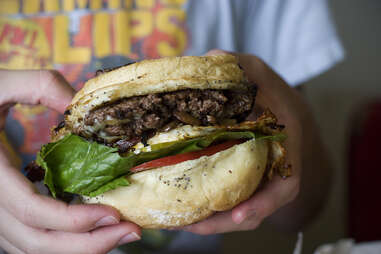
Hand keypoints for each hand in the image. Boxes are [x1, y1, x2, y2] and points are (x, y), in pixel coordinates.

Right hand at [0, 70, 140, 253]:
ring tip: (117, 234)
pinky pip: (26, 240)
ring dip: (77, 248)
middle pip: (35, 242)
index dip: (74, 220)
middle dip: (87, 245)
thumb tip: (83, 105)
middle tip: (130, 232)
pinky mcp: (0, 211)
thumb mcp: (1, 83)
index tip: (114, 214)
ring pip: (30, 248)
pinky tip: (88, 229)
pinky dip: (60, 241)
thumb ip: (41, 85)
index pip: (32, 211)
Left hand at [178, 50, 306, 233]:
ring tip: (177, 224)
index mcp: (286, 149)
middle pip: (254, 209)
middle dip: (222, 222)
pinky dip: (209, 210)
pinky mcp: (245, 182)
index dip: (264, 204)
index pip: (284, 186)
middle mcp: (275, 172)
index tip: (241, 217)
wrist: (284, 112)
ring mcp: (260, 180)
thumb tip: (211, 59)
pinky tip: (183, 211)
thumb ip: (241, 67)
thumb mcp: (261, 75)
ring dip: (210, 221)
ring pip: (239, 211)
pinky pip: (230, 201)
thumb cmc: (273, 94)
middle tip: (189, 226)